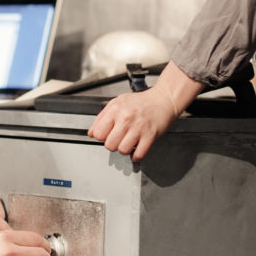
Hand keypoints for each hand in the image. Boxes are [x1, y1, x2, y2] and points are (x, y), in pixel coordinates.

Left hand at [87, 62, 202, 160]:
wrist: (163, 99)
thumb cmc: (140, 102)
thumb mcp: (117, 102)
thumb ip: (102, 117)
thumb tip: (91, 133)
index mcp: (115, 109)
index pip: (98, 133)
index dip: (102, 137)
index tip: (107, 135)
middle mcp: (126, 118)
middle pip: (109, 144)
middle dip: (112, 144)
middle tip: (118, 139)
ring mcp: (138, 127)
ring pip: (122, 150)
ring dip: (124, 150)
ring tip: (128, 142)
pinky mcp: (150, 135)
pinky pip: (138, 154)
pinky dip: (136, 156)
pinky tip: (136, 149)